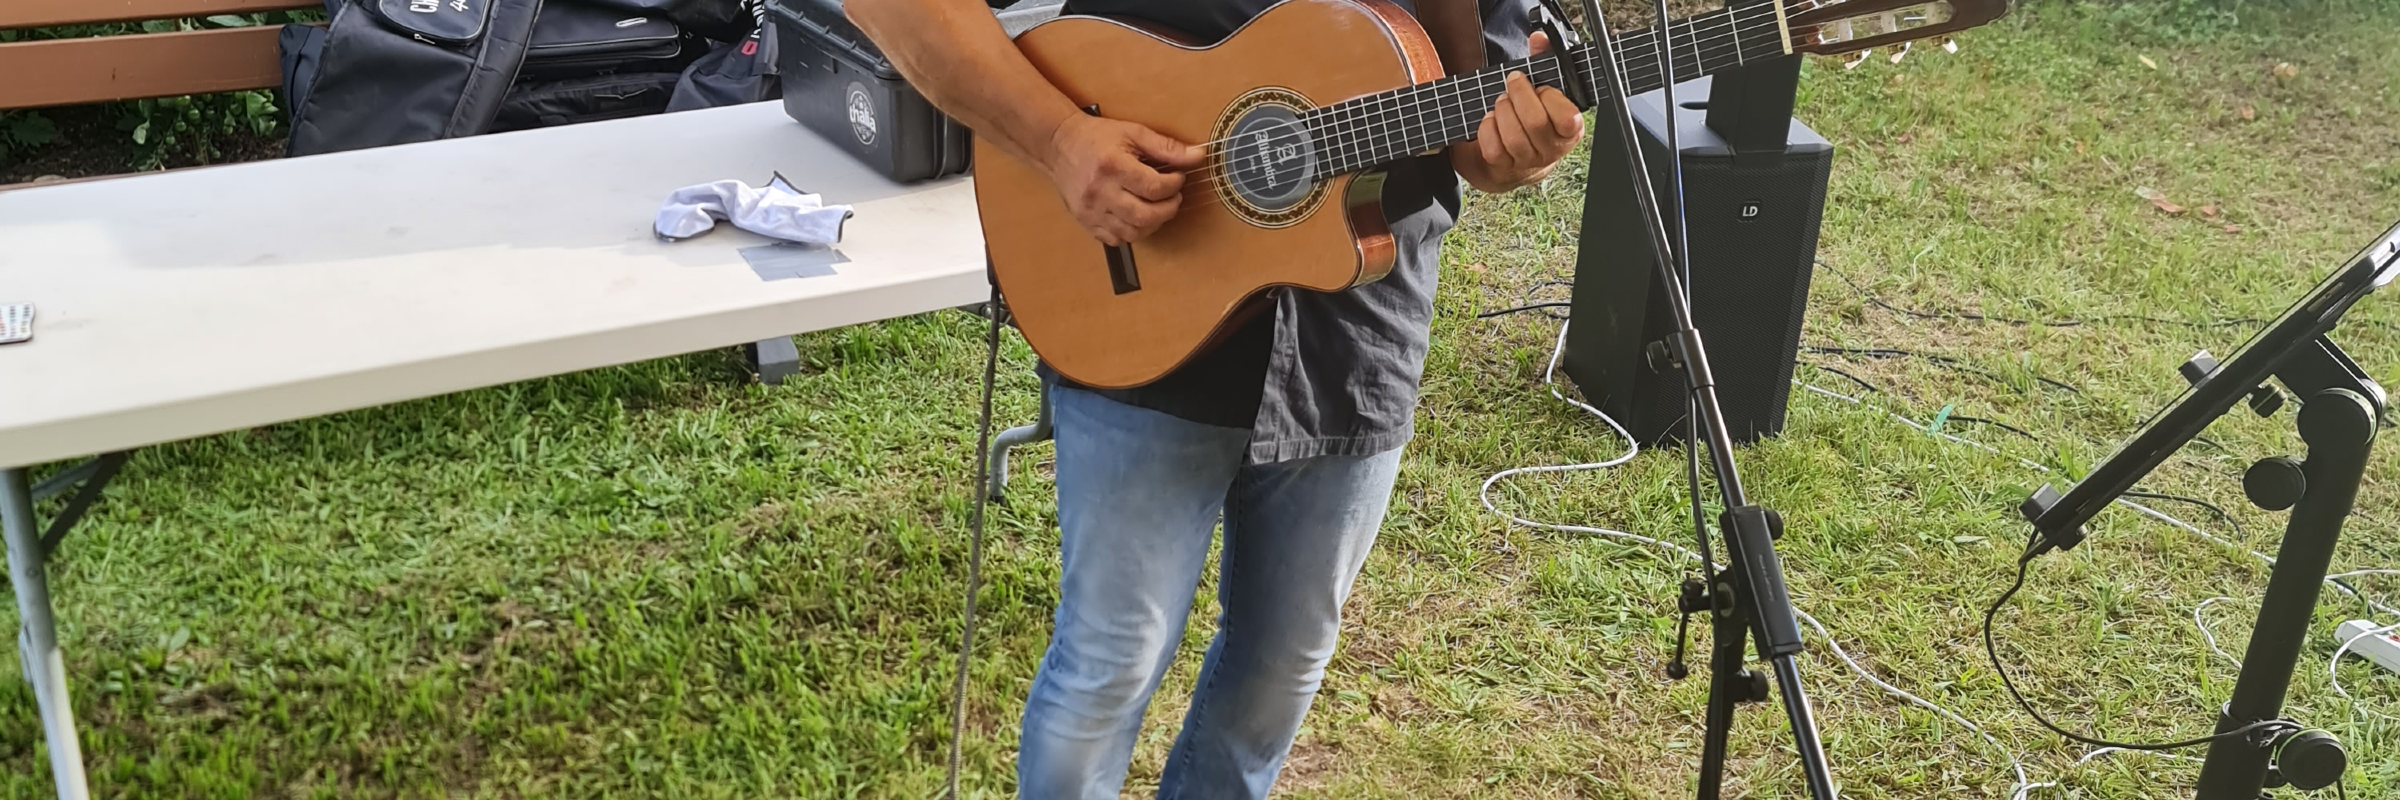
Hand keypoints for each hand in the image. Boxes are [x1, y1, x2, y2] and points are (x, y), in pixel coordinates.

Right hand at [1042, 114, 1206, 245]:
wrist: (1058, 145)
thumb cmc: (1097, 137)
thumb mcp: (1134, 133)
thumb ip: (1167, 147)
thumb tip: (1197, 156)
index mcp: (1112, 166)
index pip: (1153, 187)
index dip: (1174, 186)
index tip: (1178, 178)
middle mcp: (1099, 191)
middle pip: (1145, 216)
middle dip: (1168, 209)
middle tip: (1173, 197)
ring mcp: (1090, 210)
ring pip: (1132, 233)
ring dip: (1152, 224)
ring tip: (1157, 207)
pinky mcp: (1085, 222)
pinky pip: (1115, 240)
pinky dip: (1132, 233)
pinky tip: (1136, 217)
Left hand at [1452, 31, 1586, 192]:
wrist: (1514, 158)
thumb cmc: (1533, 116)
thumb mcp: (1544, 89)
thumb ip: (1545, 60)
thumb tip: (1539, 39)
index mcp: (1571, 130)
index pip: (1567, 116)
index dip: (1549, 96)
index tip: (1540, 86)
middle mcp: (1552, 150)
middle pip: (1535, 122)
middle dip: (1519, 95)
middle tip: (1512, 84)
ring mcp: (1528, 162)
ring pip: (1513, 136)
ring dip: (1502, 111)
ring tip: (1501, 101)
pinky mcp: (1504, 168)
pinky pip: (1493, 148)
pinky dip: (1487, 129)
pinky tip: (1490, 120)